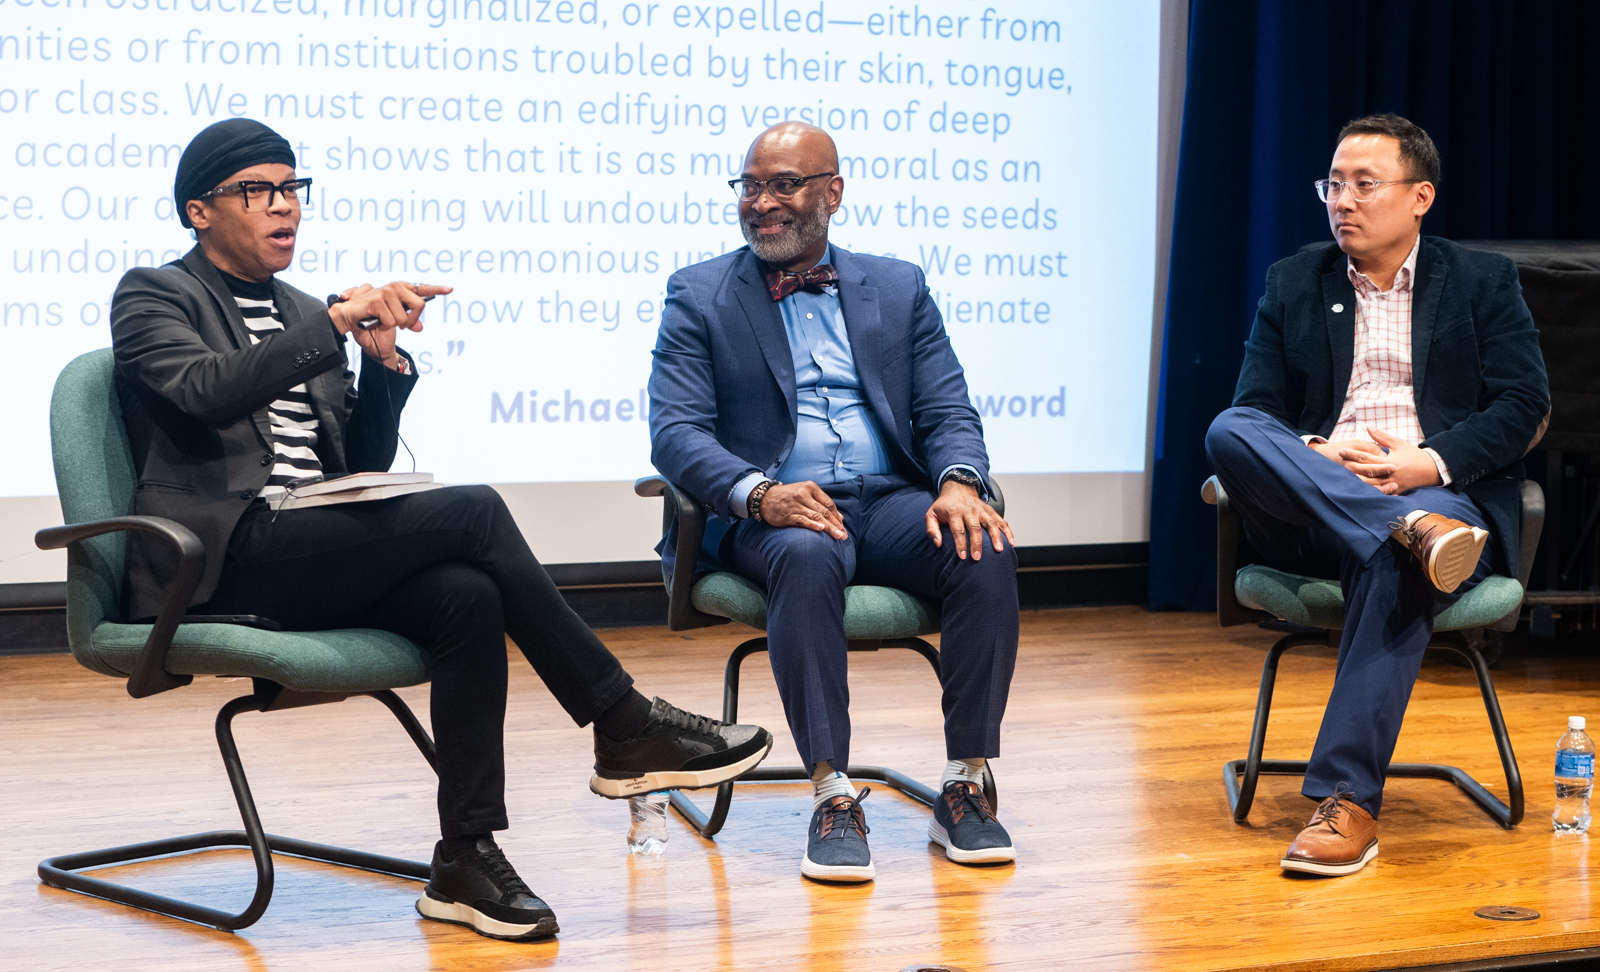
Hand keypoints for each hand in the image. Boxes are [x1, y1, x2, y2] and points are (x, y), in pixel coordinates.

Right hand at [329, 281, 450, 335]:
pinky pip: (392, 321)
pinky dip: (384, 325)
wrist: (351, 322)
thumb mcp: (394, 323)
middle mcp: (395, 288)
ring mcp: (386, 291)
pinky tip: (374, 319)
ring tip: (381, 320)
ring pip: (404, 317)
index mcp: (401, 290)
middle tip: (401, 326)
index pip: (421, 289)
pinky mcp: (377, 299)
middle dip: (411, 320)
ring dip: (393, 325)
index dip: (437, 289)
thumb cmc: (371, 320)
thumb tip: (419, 327)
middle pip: (419, 305)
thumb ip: (409, 322)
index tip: (450, 288)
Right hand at [759, 482, 847, 538]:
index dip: (837, 516)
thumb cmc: (789, 496)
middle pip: (824, 511)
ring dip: (829, 527)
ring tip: (838, 536)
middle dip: (836, 524)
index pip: (828, 503)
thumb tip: (839, 517)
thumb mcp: (805, 492)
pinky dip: (812, 524)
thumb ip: (821, 502)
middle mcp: (803, 494)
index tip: (843, 527)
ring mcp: (795, 504)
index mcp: (810, 487)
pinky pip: (802, 520)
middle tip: (844, 535)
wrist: (765, 497)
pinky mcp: (788, 514)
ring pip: (816, 516)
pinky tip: (821, 529)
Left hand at [925, 481, 1013, 559]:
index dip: (961, 543)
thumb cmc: (944, 506)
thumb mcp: (931, 515)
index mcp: (954, 511)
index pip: (958, 529)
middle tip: (977, 557)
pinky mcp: (990, 510)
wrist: (957, 489)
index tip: (962, 556)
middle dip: (977, 543)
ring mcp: (981, 509)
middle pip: (975, 528)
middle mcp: (969, 510)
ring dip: (996, 537)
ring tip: (999, 550)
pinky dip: (1007, 531)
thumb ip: (932, 529)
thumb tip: (938, 544)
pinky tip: (1011, 542)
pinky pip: (1000, 520)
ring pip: (990, 523)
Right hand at [1309, 437, 1391, 492]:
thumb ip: (1370, 448)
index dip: (1381, 467)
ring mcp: (1351, 480)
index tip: (1394, 467)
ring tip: (1394, 489)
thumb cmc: (1343, 448)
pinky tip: (1387, 496)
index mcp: (1351, 460)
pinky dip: (1376, 494)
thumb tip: (1384, 454)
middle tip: (1396, 483)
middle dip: (1383, 481)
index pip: (1368, 466)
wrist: (1324, 456)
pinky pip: (1364, 492)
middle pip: (1368, 478)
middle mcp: (1350, 472)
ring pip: (1366, 487)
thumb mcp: (1355, 443)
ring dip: (1380, 490)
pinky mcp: (1353, 485)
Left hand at [1334, 428, 1442, 494]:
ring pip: (1370, 485)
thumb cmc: (1414, 455)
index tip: (1341, 451)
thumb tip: (1368, 427)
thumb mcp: (1398, 443)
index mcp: (1387, 461)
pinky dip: (1370, 492)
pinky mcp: (1394, 491)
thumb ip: (1381, 437)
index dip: (1352, 454)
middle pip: (1364, 472)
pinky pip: (1380, 493)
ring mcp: (1390, 484)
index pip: (1366, 457)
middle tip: (1337, 465)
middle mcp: (1387, 474)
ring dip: (1357, 482)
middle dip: (1350, 468)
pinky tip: (1359, 492)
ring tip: (1343, 479)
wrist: (1432, 469)